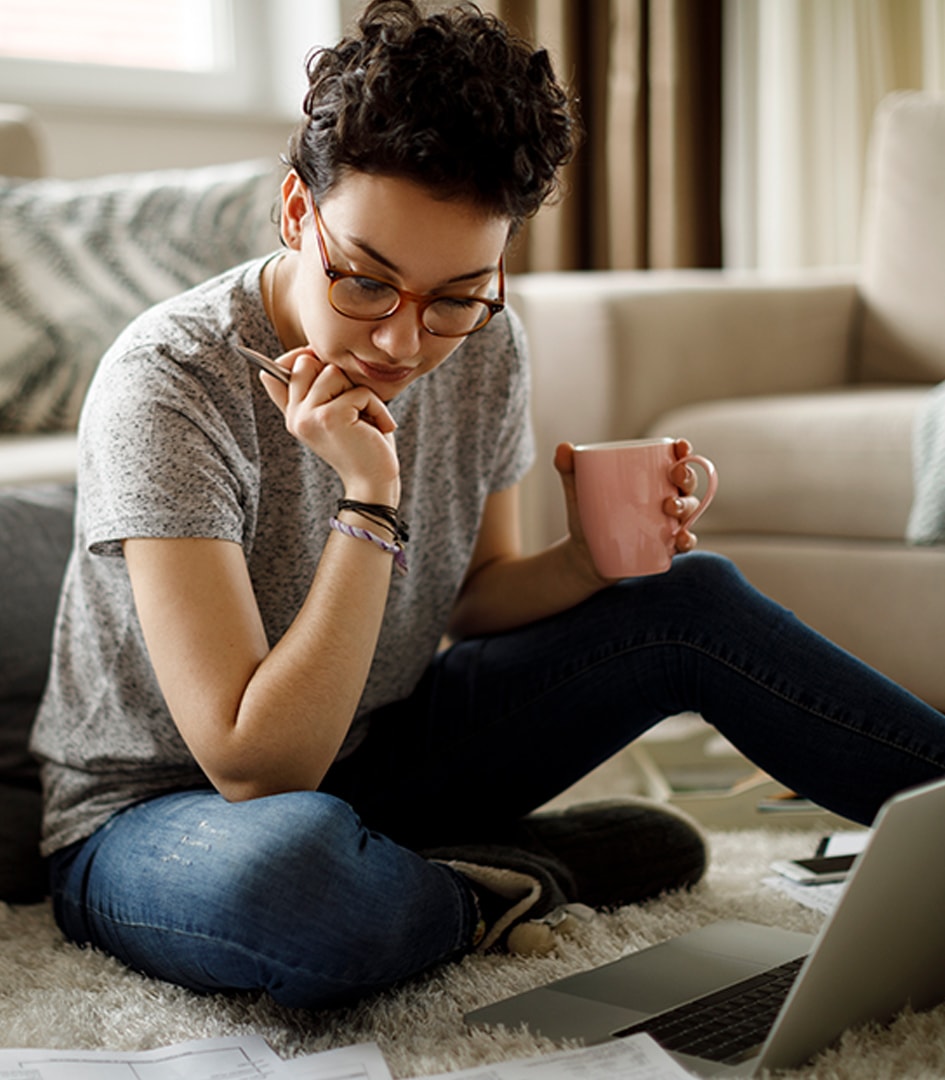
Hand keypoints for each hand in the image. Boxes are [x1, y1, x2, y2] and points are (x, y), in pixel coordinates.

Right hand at [259, 347, 399, 502]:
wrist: (373, 482)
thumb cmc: (362, 444)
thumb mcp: (334, 414)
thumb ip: (314, 391)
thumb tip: (287, 360)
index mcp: (292, 414)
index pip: (277, 369)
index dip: (301, 358)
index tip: (326, 369)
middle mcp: (294, 416)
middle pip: (307, 362)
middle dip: (338, 376)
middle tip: (353, 405)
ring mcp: (307, 417)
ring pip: (333, 372)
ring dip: (361, 393)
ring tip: (366, 418)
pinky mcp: (328, 418)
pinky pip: (358, 392)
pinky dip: (377, 408)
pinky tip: (379, 428)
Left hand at [553, 438, 702, 581]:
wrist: (583, 554)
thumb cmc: (588, 514)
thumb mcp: (578, 491)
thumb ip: (570, 469)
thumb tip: (563, 448)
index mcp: (651, 478)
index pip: (673, 460)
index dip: (683, 451)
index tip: (680, 446)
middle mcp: (667, 498)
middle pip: (687, 483)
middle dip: (687, 476)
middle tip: (674, 476)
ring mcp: (668, 523)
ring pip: (689, 511)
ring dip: (686, 507)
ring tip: (670, 507)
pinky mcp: (665, 546)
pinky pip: (684, 542)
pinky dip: (687, 540)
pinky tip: (680, 540)